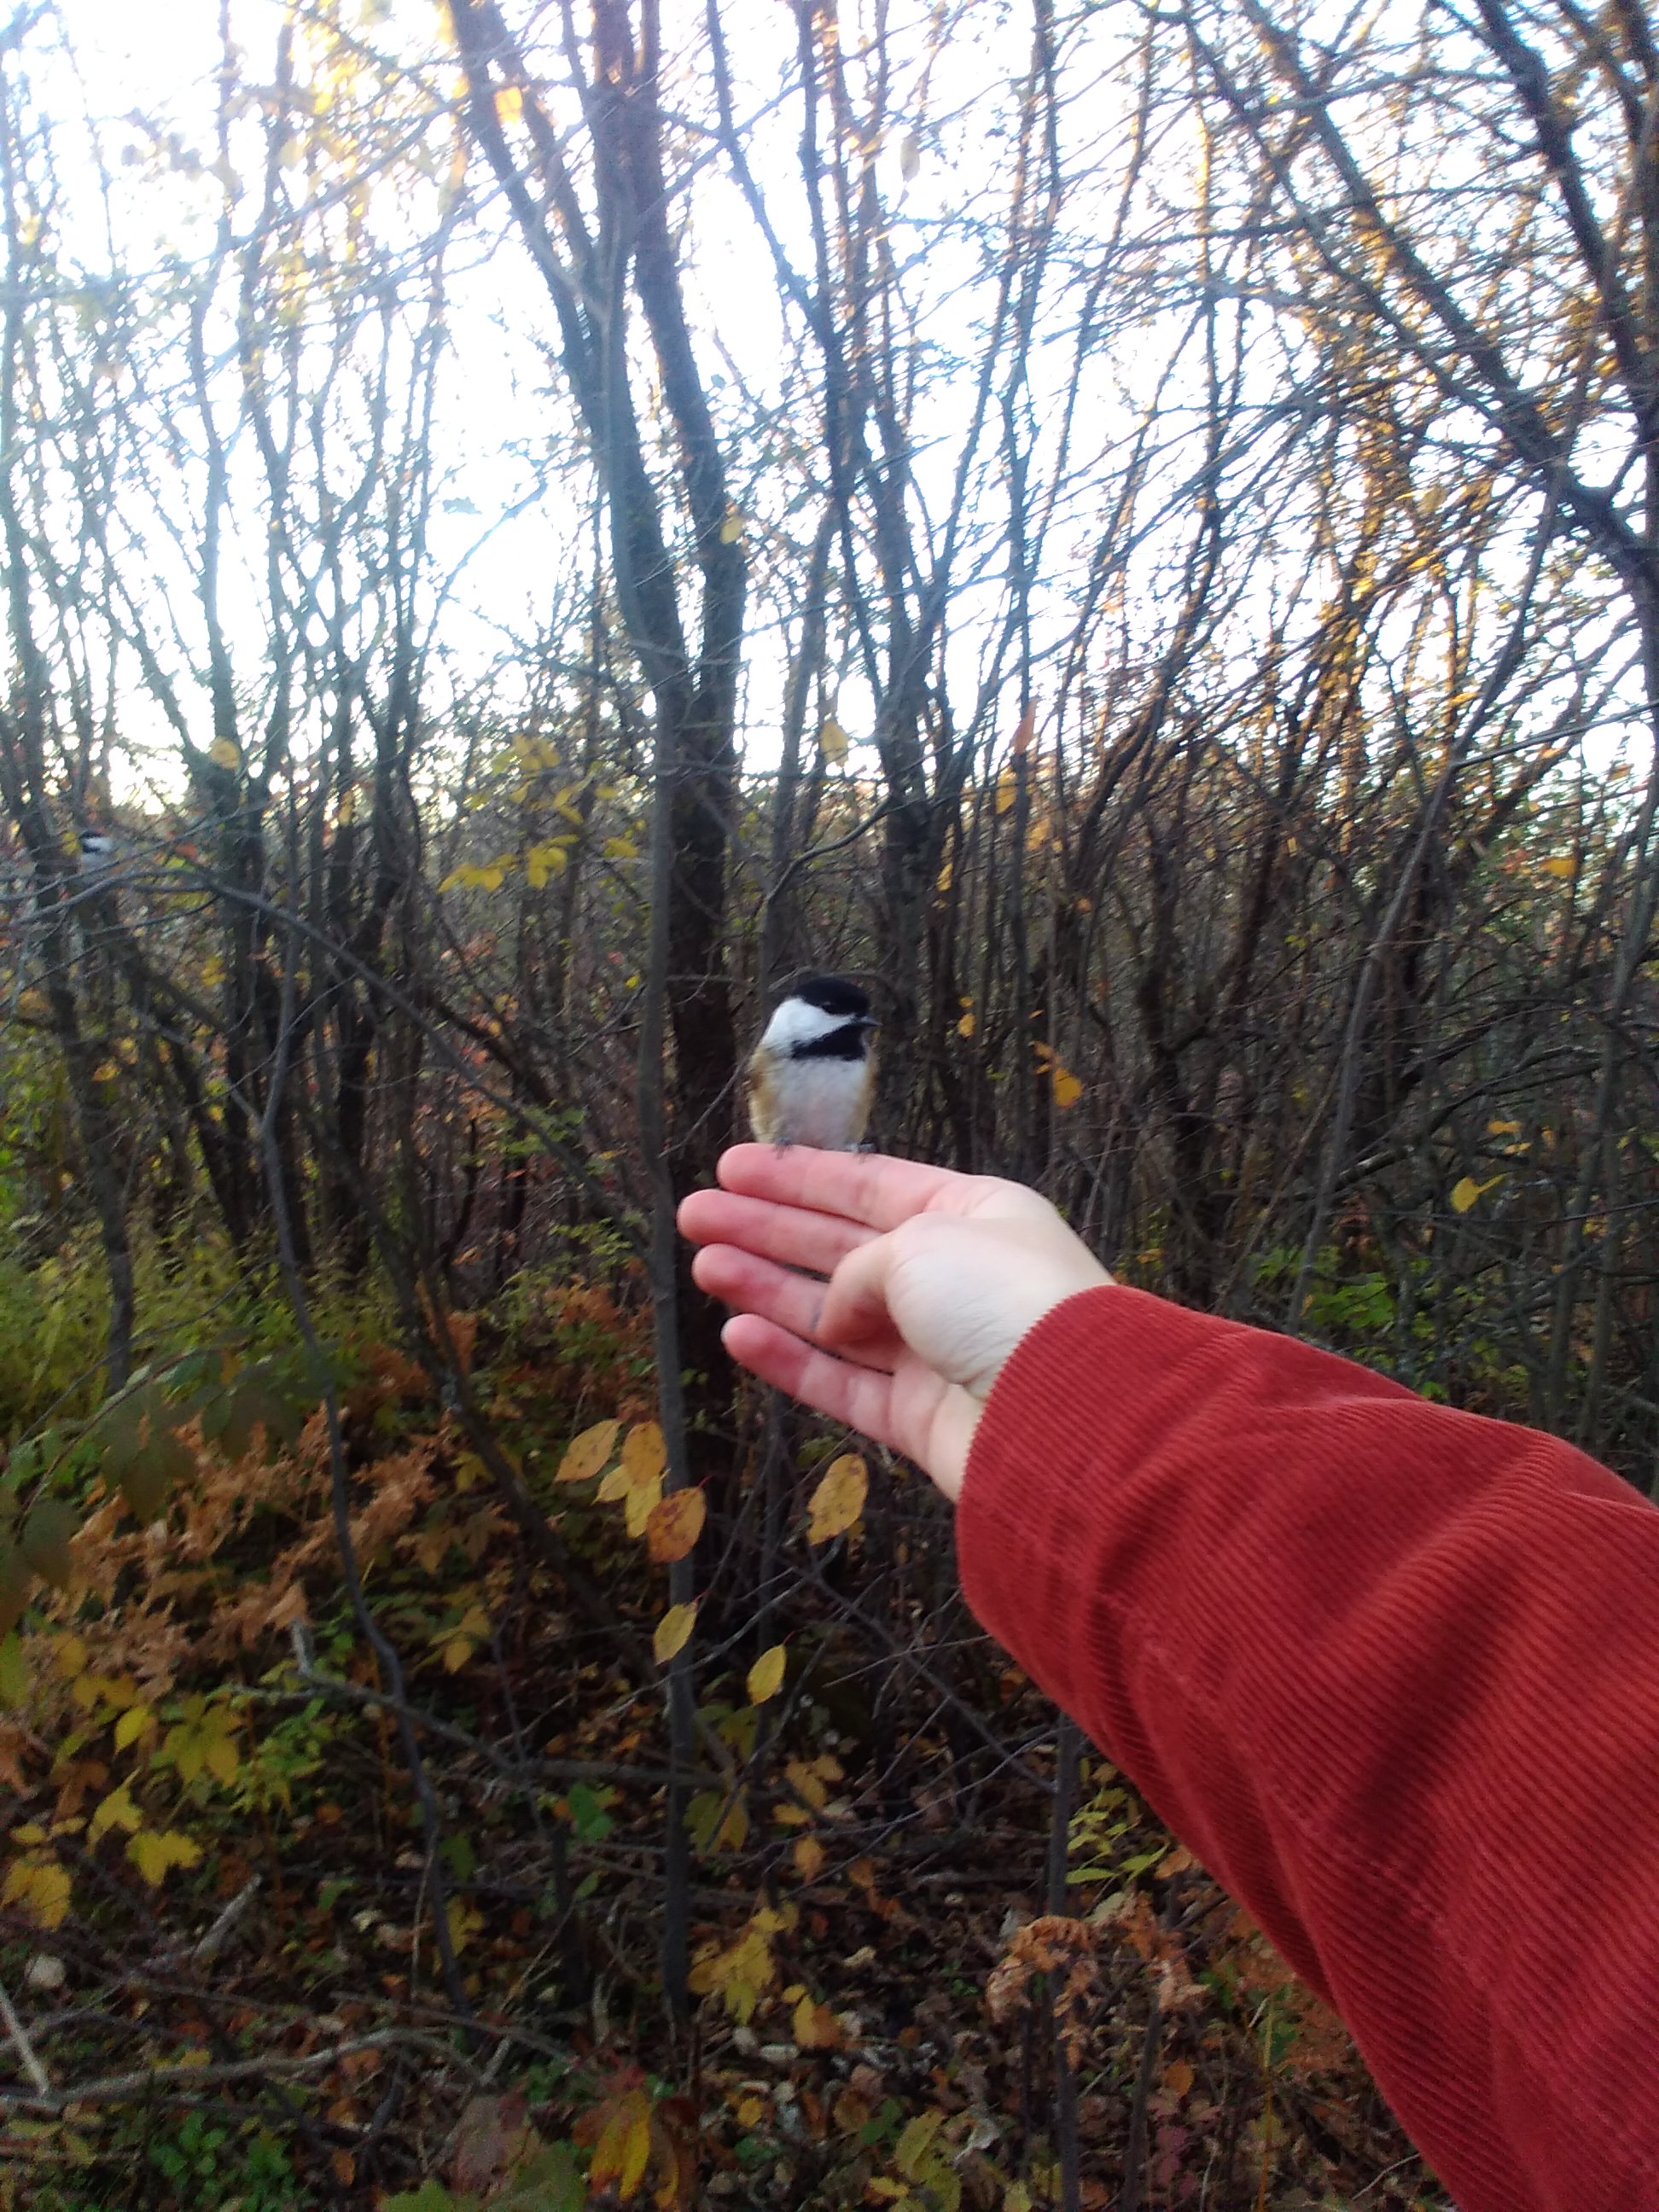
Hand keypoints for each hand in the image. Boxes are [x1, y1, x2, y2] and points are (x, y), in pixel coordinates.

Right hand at [677, 1146, 1112, 1502]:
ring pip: (833, 1316)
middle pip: (842, 1247)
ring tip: (702, 1266)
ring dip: (765, 1289)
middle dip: (767, 1228)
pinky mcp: (919, 1419)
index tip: (733, 1167)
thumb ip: (858, 1267)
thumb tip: (834, 1314)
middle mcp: (955, 1279)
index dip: (799, 1176)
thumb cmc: (1002, 1298)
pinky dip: (788, 1359)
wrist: (1063, 1411)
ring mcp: (936, 1352)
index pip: (871, 1186)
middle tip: (695, 1214)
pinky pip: (841, 1382)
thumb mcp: (920, 1242)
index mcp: (972, 1214)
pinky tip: (737, 1335)